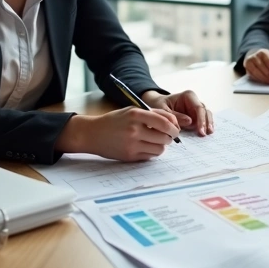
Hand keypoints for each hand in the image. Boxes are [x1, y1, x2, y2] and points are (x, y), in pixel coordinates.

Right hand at [58, 107, 179, 160]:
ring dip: (162, 145)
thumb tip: (173, 123)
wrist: (93, 133)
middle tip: (168, 136)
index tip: (175, 129)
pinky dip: (152, 152)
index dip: (174, 127)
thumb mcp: (132, 111)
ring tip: (156, 141)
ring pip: (160, 149)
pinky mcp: (130, 156)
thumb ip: (152, 114)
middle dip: (170, 137)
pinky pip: (150, 156)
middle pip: (165, 137)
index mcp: (135, 115)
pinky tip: (146, 146)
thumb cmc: (114, 121)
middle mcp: (134, 130)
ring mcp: (131, 145)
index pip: (164, 122)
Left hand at [144, 89, 214, 135]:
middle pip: (205, 111)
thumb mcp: (162, 109)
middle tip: (205, 134)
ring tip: (209, 133)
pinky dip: (205, 126)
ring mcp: (196, 109)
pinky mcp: (195, 116)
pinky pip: (203, 121)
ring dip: (208, 125)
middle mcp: (195, 101)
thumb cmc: (159, 104)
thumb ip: (174, 115)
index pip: (198, 107)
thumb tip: (189, 122)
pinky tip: (207, 133)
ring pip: (206, 115)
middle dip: (206, 123)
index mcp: (188, 96)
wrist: (157, 105)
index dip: (201, 120)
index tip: (200, 131)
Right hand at [244, 48, 268, 83]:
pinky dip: (259, 79)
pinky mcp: (246, 69)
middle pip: (262, 67)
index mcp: (263, 52)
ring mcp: (249, 62)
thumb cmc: (268, 60)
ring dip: (264, 79)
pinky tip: (264, 81)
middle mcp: (254, 56)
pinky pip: (252, 75)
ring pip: (256, 72)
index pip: (268, 61)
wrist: (256, 59)